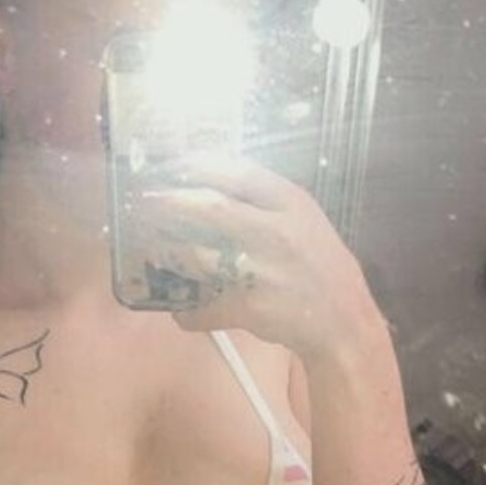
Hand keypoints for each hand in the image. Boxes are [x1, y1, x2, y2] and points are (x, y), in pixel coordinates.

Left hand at [144, 155, 379, 360]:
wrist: (343, 319)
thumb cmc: (319, 263)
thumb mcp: (302, 217)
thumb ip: (264, 198)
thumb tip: (210, 179)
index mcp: (289, 201)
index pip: (234, 170)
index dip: (191, 165)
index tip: (165, 165)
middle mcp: (274, 231)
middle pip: (207, 208)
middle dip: (167, 203)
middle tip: (141, 203)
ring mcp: (261, 270)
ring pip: (197, 255)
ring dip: (166, 252)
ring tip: (150, 248)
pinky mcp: (249, 307)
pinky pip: (202, 306)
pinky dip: (186, 310)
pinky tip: (180, 309)